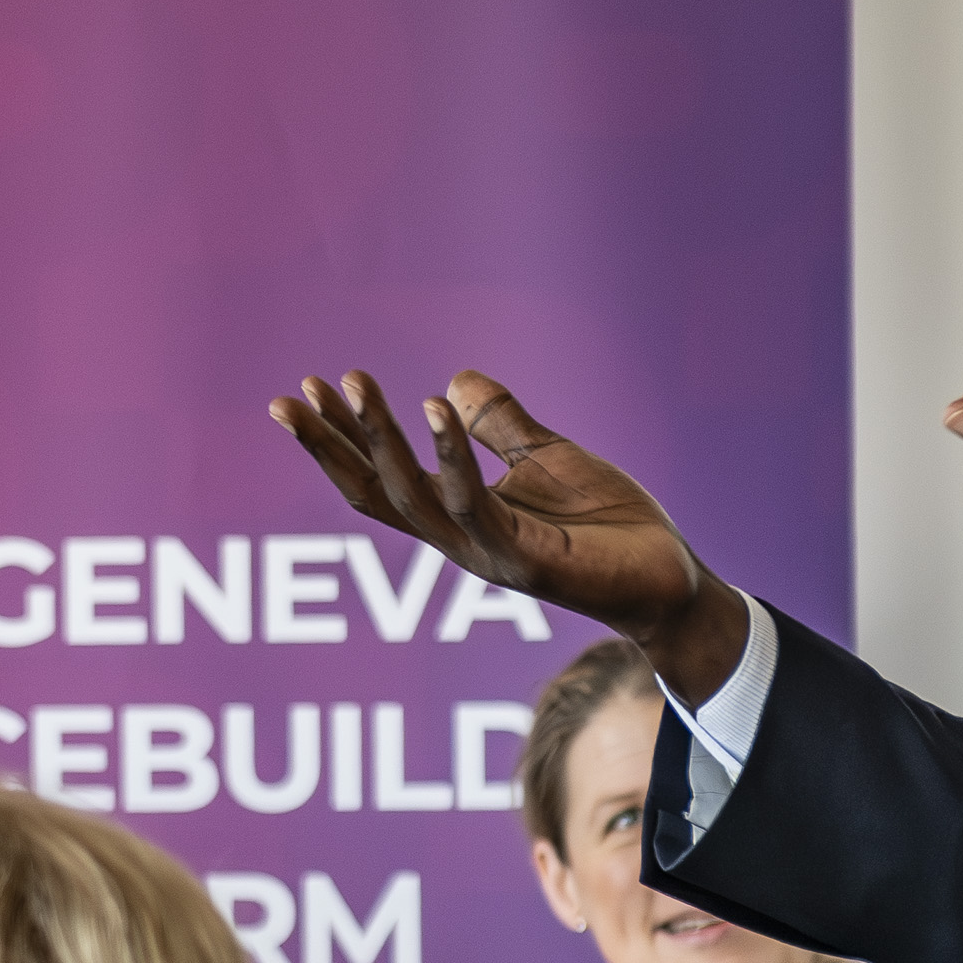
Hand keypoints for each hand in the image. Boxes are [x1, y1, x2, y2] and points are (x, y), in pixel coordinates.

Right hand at [274, 369, 750, 689]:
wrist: (670, 580)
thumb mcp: (547, 458)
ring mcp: (486, 555)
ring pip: (412, 496)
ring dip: (378, 437)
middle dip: (330, 445)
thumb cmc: (609, 526)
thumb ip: (499, 426)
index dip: (341, 438)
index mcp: (459, 518)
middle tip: (293, 394)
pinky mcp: (523, 562)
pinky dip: (449, 454)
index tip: (306, 390)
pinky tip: (432, 407)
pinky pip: (473, 502)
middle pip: (375, 492)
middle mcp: (459, 541)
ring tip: (354, 383)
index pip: (382, 477)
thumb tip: (453, 382)